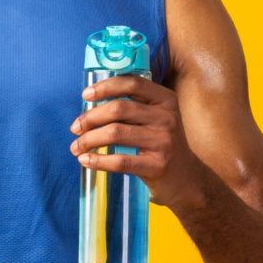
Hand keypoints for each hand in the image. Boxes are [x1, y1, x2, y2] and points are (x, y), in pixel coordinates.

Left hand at [69, 75, 205, 209]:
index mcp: (165, 99)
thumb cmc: (161, 144)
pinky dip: (98, 160)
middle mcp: (167, 117)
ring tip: (76, 146)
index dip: (106, 86)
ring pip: (115, 133)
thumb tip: (91, 102)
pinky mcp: (157, 165)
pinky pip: (120, 161)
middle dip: (90, 118)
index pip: (132, 83)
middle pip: (119, 109)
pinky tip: (85, 160)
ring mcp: (164, 141)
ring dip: (89, 139)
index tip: (85, 95)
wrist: (187, 180)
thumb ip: (134, 106)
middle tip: (75, 128)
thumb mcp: (157, 118)